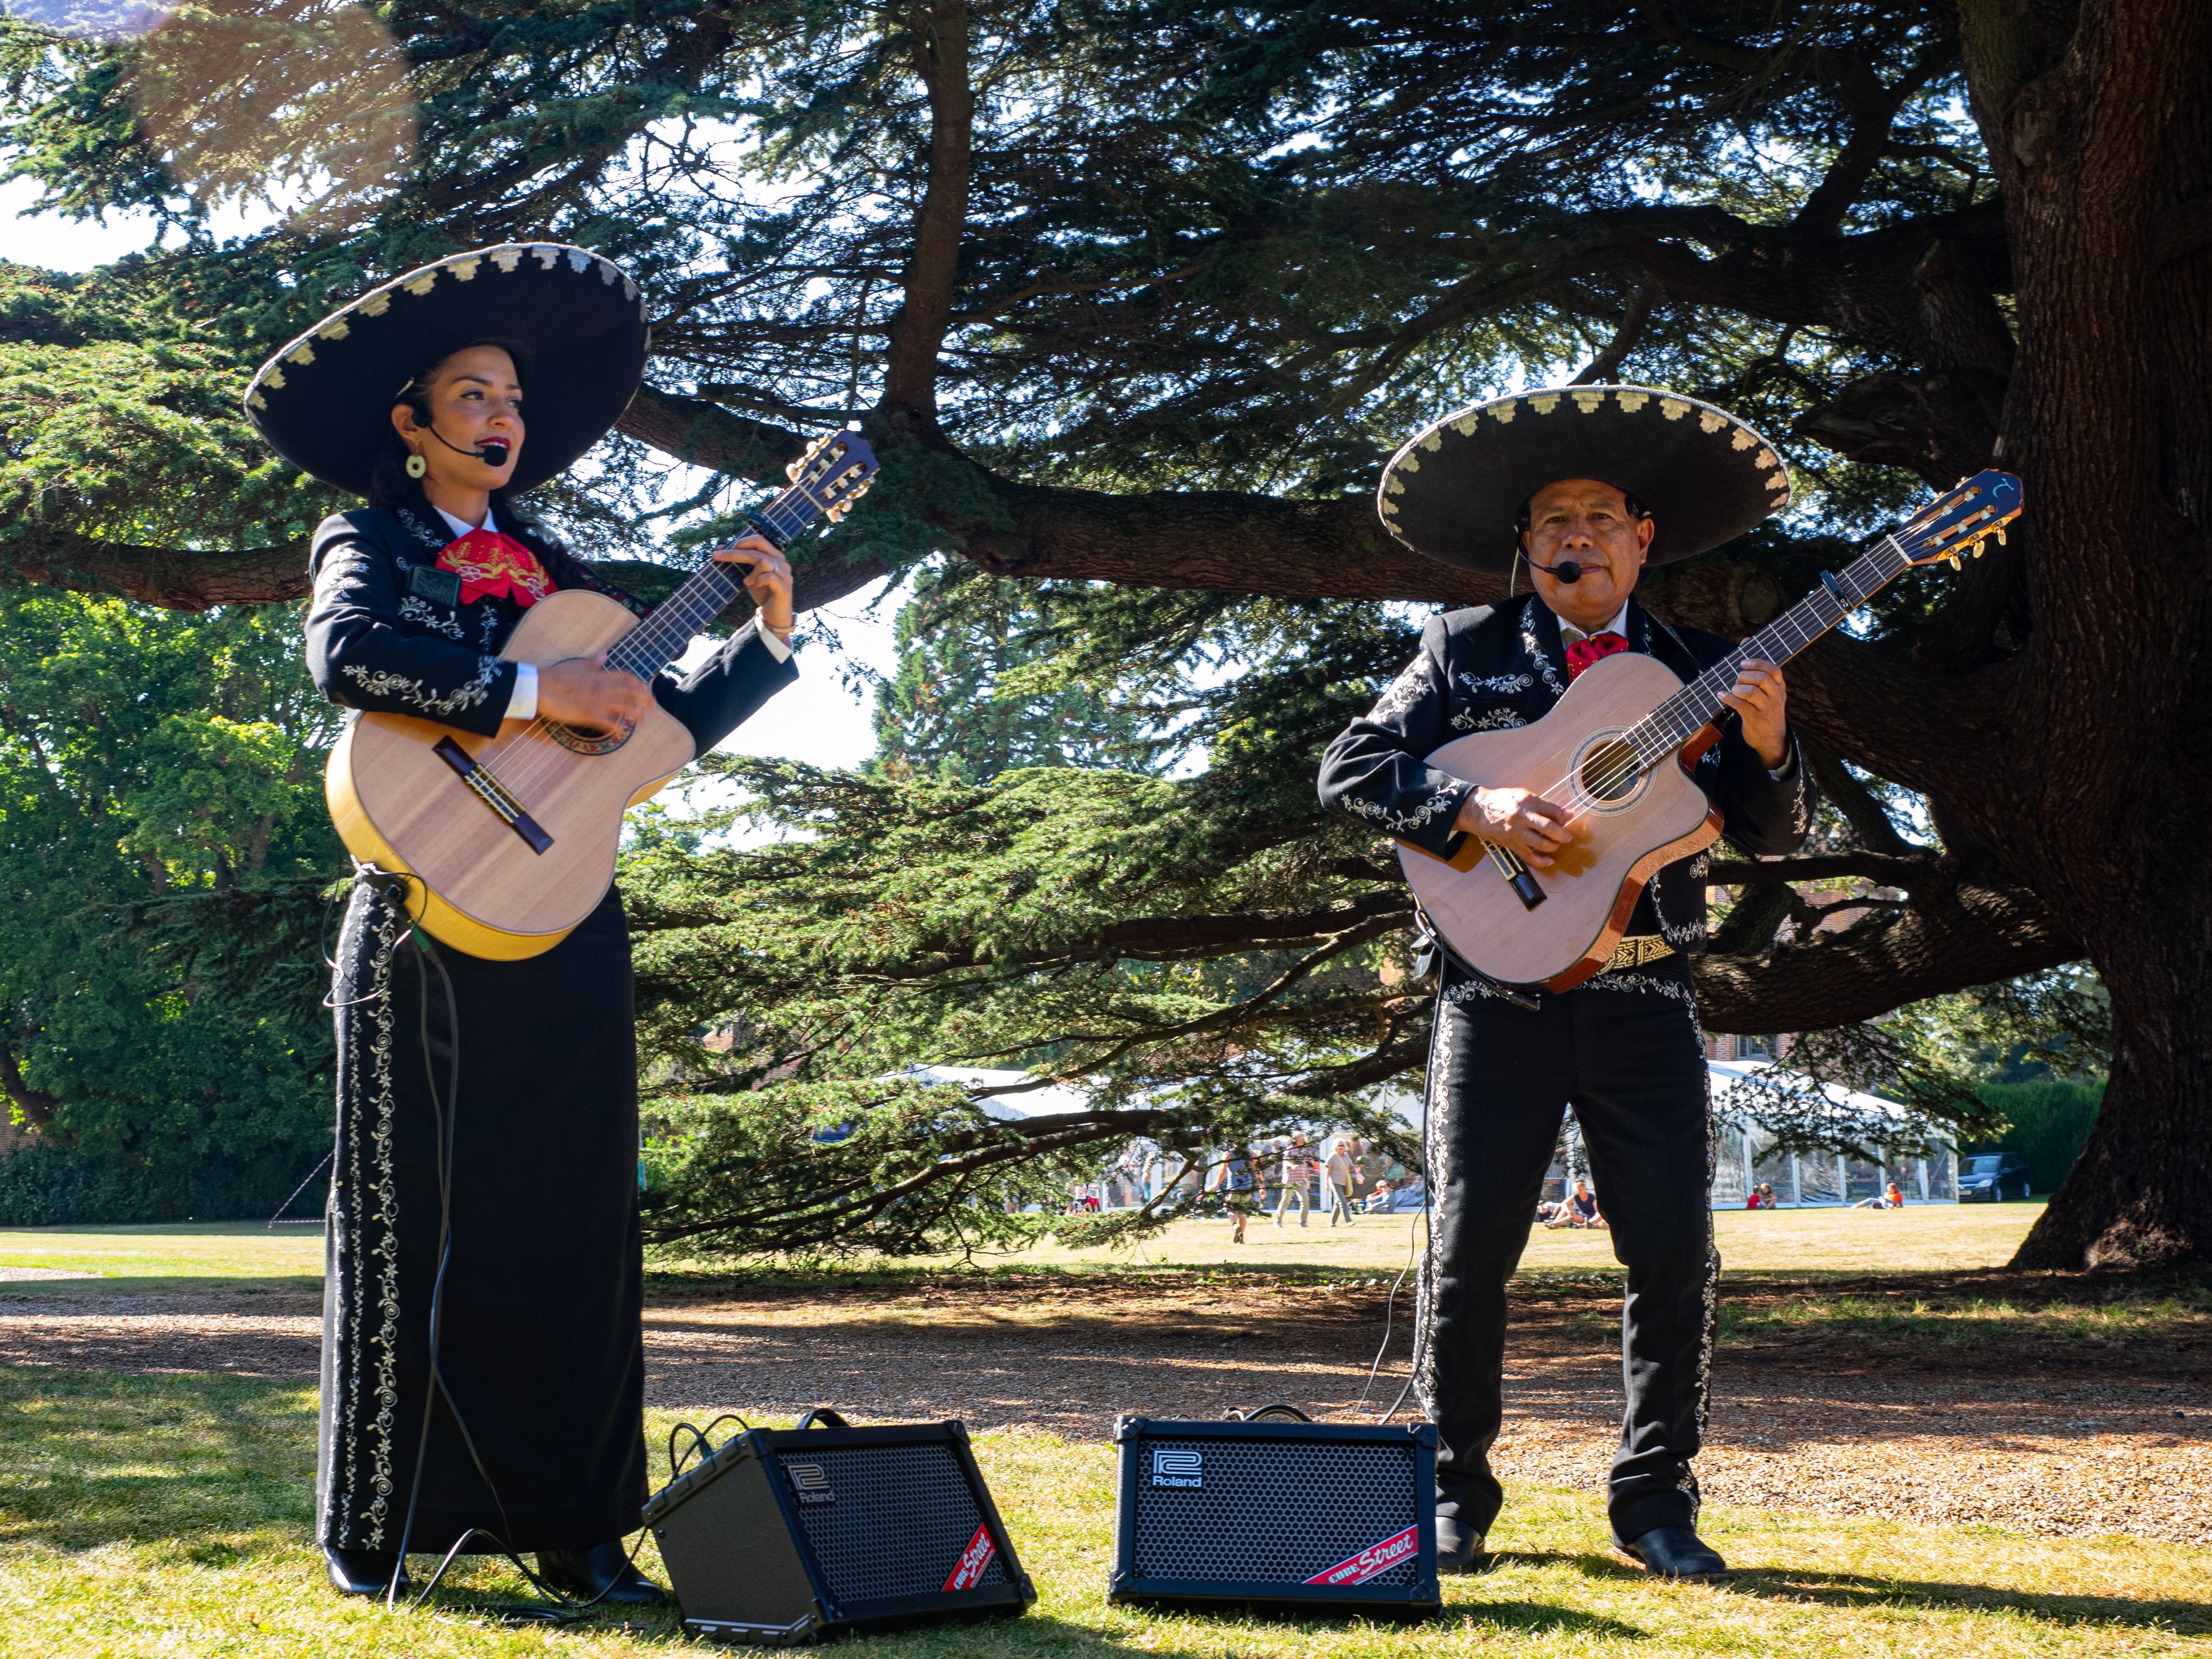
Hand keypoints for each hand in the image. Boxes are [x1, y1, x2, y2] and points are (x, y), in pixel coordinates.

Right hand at [536, 651, 654, 735]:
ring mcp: (596, 701)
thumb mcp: (577, 665)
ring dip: (637, 716)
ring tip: (641, 723)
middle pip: (632, 693)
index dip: (640, 685)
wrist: (538, 686)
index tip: (646, 691)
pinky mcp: (588, 714)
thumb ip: (593, 662)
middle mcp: (602, 687)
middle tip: (652, 708)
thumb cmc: (555, 676)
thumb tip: (604, 654)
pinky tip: (620, 732)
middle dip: (646, 700)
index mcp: (600, 675)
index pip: (628, 678)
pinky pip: (609, 723)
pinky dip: (617, 728)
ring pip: (626, 708)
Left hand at [711, 534, 794, 633]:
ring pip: (764, 561)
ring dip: (750, 571)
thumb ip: (740, 562)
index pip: (758, 540)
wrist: (774, 615)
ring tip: (746, 582)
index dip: (741, 542)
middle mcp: (782, 562)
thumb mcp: (748, 575)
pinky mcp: (784, 588)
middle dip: (735, 552)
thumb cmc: (762, 593)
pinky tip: (756, 586)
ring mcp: (785, 574)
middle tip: (717, 556)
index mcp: (774, 555)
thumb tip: (719, 547)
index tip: (723, 549)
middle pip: (757, 548)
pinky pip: (769, 577)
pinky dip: (759, 580)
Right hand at [1454, 785, 1572, 869]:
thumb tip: (1565, 813)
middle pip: (1549, 828)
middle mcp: (1522, 816)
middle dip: (1563, 834)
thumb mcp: (1522, 795)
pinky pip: (1529, 857)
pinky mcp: (1511, 844)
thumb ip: (1543, 804)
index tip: (1566, 820)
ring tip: (1556, 844)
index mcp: (1527, 801)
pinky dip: (1541, 861)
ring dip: (1554, 846)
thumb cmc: (1501, 801)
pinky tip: (1549, 861)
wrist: (1477, 810)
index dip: (1563, 817)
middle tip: (1567, 837)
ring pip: (1542, 844)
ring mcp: (1516, 832)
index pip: (1553, 811)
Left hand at [1718, 657, 1788, 768]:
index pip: (1774, 669)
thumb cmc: (1765, 708)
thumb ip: (1757, 667)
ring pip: (1751, 692)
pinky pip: (1740, 705)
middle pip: (1761, 679)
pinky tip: (1721, 695)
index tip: (1742, 663)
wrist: (1771, 739)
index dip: (1757, 663)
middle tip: (1737, 679)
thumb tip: (1745, 639)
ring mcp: (1766, 709)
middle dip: (1744, 676)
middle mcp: (1775, 696)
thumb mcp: (1767, 690)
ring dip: (1737, 688)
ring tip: (1733, 690)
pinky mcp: (1755, 719)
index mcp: (1779, 687)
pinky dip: (1728, 698)